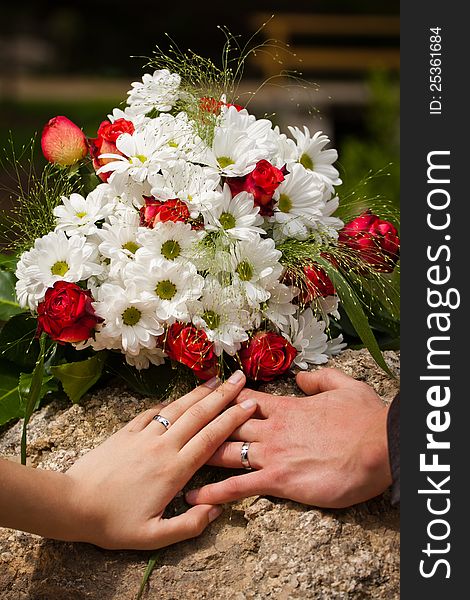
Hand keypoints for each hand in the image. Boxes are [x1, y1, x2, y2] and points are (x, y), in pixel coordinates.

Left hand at [0, 370, 256, 549]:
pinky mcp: (126, 432)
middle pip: (198, 415)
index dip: (232, 419)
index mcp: (175, 470)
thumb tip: (215, 509)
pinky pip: (151, 412)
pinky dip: (167, 403)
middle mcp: (163, 446)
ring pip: (177, 408)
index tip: (250, 404)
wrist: (72, 504)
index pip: (211, 438)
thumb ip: (188, 524)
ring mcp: (143, 436)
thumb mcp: (153, 536)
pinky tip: (175, 398)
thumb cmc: (113, 523)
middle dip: (222, 395)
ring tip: (215, 379)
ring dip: (198, 392)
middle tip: (240, 378)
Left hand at [186, 368, 392, 508]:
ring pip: (225, 452)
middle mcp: (272, 429)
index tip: (203, 395)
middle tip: (176, 427)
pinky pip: (238, 486)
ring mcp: (273, 454)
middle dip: (202, 424)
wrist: (380, 445)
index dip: (222, 397)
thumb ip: (318, 379)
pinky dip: (213, 491)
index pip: (244, 400)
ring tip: (173, 459)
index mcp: (286, 407)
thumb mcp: (344, 385)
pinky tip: (193, 496)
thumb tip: (300, 377)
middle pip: (226, 424)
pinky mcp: (279, 481)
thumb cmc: (364, 417)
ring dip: (198, 455)